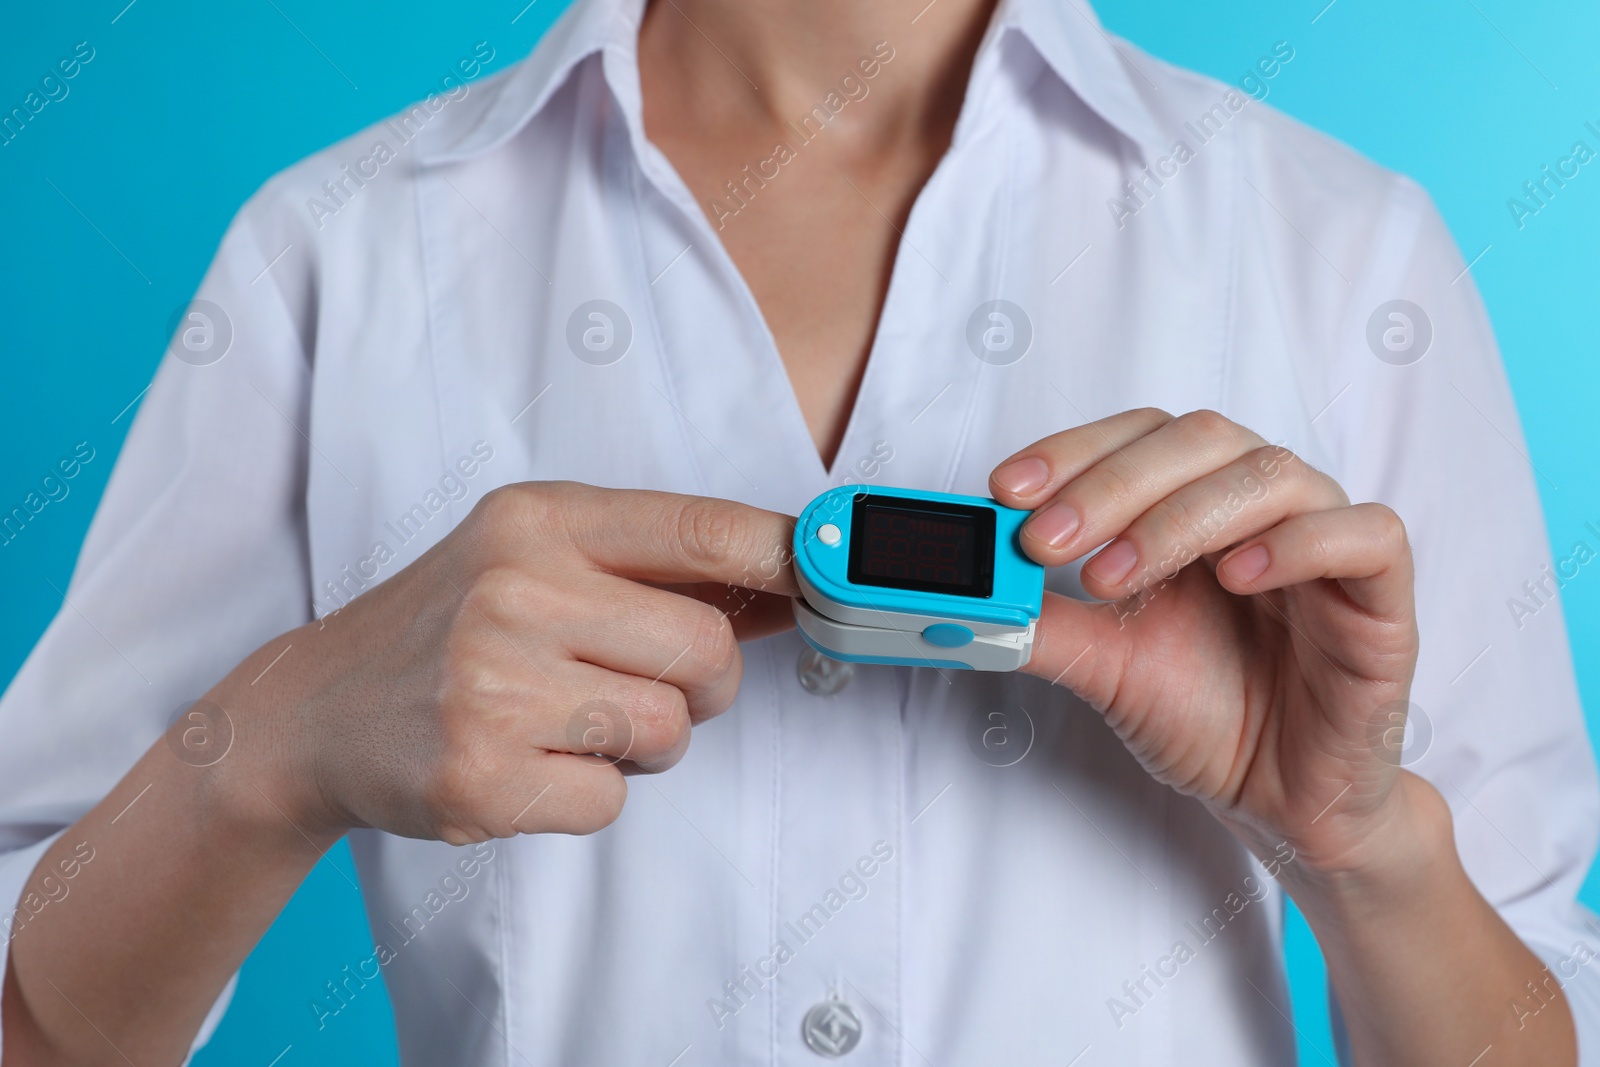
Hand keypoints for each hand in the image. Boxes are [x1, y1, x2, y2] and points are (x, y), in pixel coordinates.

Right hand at [218, 482, 797, 843]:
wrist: (316, 711)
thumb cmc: (449, 626)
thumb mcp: (537, 558)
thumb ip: (657, 568)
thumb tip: (791, 581)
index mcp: (539, 521)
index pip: (703, 529)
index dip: (787, 559)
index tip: (827, 582)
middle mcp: (515, 591)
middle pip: (707, 650)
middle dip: (704, 683)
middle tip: (653, 684)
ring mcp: (492, 687)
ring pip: (668, 732)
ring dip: (646, 743)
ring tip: (574, 720)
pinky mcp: (480, 778)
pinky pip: (612, 799)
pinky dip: (592, 792)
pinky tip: (531, 761)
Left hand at [990, 409, 1422, 877]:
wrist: (1280, 802)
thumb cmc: (1207, 716)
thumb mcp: (1104, 663)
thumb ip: (1042, 621)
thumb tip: (964, 593)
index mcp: (1197, 506)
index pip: (1140, 437)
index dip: (1074, 450)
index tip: (1007, 490)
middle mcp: (1262, 508)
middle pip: (1200, 439)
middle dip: (1111, 484)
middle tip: (1046, 540)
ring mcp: (1326, 545)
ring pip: (1270, 474)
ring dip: (1179, 516)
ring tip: (1114, 575)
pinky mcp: (1382, 597)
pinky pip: (1366, 534)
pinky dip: (1300, 542)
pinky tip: (1237, 575)